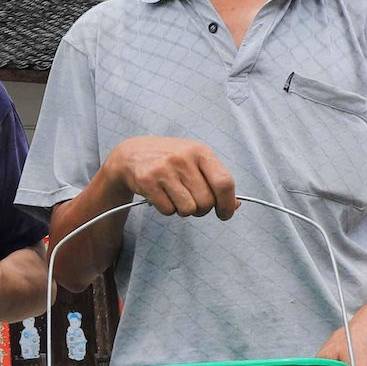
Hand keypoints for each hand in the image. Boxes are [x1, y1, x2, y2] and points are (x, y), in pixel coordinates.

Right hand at [107, 137, 237, 218]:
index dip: (227, 203)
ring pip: (188, 209)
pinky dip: (167, 209)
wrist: (132, 154)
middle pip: (206, 201)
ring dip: (184, 210)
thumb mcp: (195, 161)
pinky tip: (162, 196)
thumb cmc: (170, 160)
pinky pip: (168, 210)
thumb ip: (215, 180)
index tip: (225, 213)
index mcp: (200, 151)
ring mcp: (164, 169)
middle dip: (202, 210)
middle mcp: (183, 158)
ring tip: (175, 197)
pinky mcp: (147, 181)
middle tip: (193, 203)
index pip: (224, 182)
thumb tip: (234, 206)